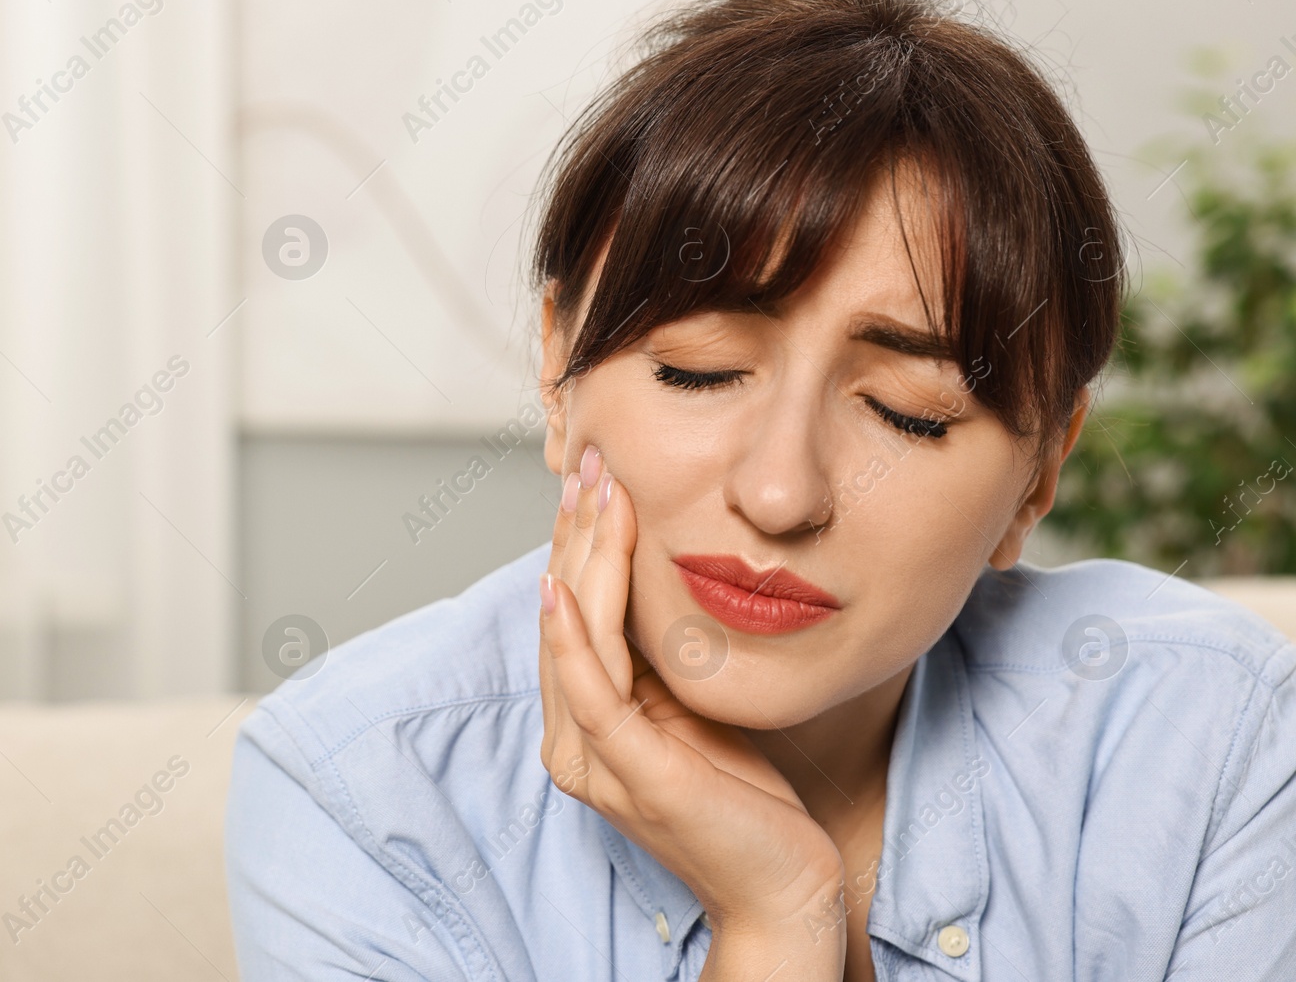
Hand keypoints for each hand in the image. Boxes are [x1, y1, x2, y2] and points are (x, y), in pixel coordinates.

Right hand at [538, 445, 846, 979]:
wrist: (784, 885)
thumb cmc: (748, 799)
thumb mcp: (697, 707)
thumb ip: (664, 659)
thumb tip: (664, 580)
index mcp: (589, 723)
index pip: (574, 615)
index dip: (579, 542)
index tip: (595, 475)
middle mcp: (575, 741)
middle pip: (565, 616)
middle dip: (576, 532)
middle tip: (589, 460)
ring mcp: (597, 762)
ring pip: (575, 639)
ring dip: (579, 559)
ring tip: (590, 493)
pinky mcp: (632, 775)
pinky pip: (593, 694)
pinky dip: (574, 637)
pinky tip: (563, 588)